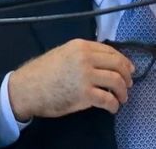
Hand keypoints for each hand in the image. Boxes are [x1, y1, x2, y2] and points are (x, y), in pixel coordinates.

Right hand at [8, 39, 133, 120]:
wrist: (26, 88)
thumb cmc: (43, 72)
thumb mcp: (64, 53)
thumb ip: (83, 54)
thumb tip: (104, 61)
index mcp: (81, 46)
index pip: (111, 51)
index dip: (123, 61)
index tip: (129, 69)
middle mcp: (86, 58)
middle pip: (118, 64)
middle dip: (127, 76)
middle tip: (129, 84)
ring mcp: (86, 76)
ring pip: (116, 81)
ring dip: (123, 91)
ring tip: (122, 98)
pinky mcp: (85, 94)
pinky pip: (107, 99)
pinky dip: (114, 105)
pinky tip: (113, 108)